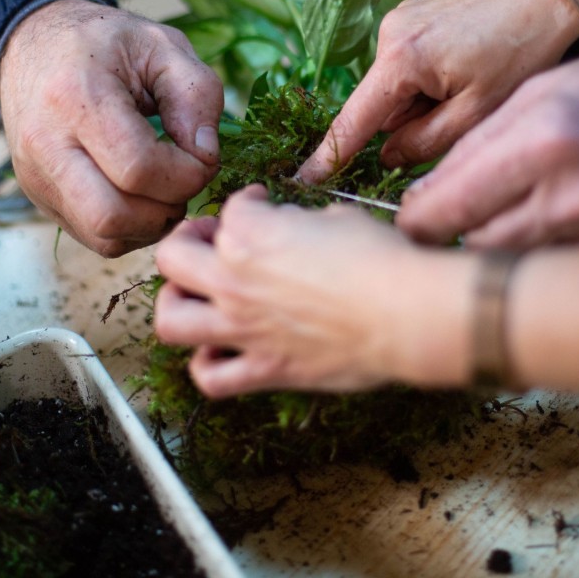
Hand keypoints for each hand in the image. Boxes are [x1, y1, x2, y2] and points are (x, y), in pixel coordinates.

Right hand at [0, 0, 222, 256]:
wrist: (33, 44)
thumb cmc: (104, 43)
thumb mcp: (161, 46)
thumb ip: (197, 93)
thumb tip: (206, 154)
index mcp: (77, 98)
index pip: (139, 169)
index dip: (187, 173)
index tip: (201, 154)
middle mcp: (46, 145)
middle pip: (112, 217)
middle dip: (166, 209)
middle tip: (184, 180)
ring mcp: (36, 178)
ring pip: (102, 236)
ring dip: (149, 225)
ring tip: (166, 189)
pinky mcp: (39, 197)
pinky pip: (92, 237)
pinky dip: (130, 229)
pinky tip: (143, 196)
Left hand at [153, 186, 472, 396]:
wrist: (408, 314)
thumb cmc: (383, 259)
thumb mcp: (339, 217)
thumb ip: (301, 222)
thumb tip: (295, 229)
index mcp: (251, 234)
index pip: (231, 209)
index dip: (249, 201)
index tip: (262, 203)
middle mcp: (234, 280)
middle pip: (173, 256)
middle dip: (187, 241)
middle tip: (209, 240)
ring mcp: (243, 329)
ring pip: (170, 319)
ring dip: (176, 303)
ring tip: (195, 296)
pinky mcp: (264, 370)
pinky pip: (210, 378)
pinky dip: (206, 365)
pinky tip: (221, 350)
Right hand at [297, 0, 578, 181]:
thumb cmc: (521, 53)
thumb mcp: (477, 113)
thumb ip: (424, 142)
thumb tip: (387, 156)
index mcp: (402, 58)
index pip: (356, 119)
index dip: (331, 155)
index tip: (304, 179)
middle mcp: (390, 32)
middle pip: (383, 104)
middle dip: (412, 119)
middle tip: (464, 108)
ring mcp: (400, 17)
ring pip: (397, 85)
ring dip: (424, 98)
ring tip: (472, 81)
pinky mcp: (415, 11)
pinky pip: (409, 62)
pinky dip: (429, 77)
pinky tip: (467, 64)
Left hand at [397, 20, 578, 247]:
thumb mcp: (543, 89)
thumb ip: (479, 143)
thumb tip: (426, 195)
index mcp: (543, 139)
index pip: (448, 206)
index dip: (417, 220)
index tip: (409, 222)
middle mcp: (574, 194)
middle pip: (475, 244)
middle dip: (455, 236)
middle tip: (453, 222)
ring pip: (514, 267)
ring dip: (496, 253)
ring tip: (505, 224)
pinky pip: (561, 278)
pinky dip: (543, 266)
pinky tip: (550, 240)